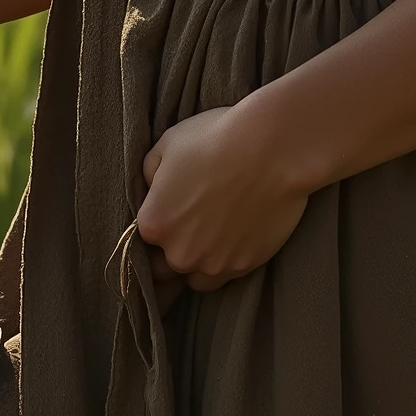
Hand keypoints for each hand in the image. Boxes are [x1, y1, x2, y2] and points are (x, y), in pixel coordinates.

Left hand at [137, 105, 309, 294]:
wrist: (271, 148)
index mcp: (154, 224)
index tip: (175, 209)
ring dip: (202, 260)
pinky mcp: (245, 266)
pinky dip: (230, 260)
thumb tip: (153, 189)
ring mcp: (213, 264)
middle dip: (178, 246)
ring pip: (197, 277)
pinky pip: (228, 274)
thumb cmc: (216, 139)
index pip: (145, 238)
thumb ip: (150, 173)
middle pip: (168, 264)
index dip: (161, 222)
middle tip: (197, 220)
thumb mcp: (168, 143)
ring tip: (218, 232)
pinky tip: (239, 234)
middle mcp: (179, 253)